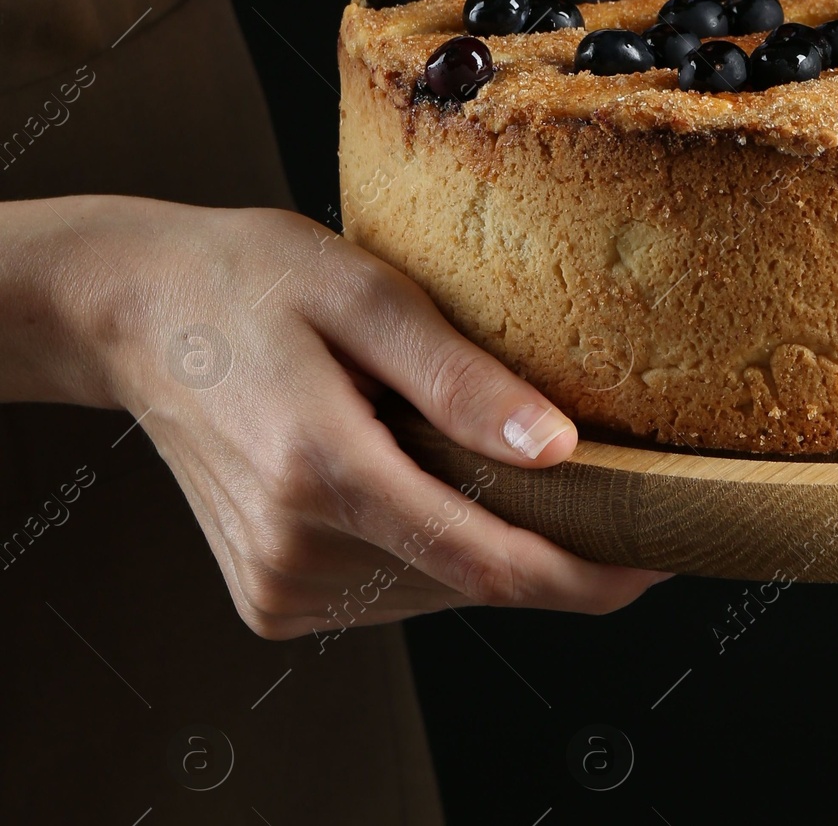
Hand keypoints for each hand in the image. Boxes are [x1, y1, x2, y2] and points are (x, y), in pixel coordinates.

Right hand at [27, 196, 667, 637]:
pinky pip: (396, 584)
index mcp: (321, 474)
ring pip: (439, 587)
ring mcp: (277, 584)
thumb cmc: (252, 281)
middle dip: (555, 542)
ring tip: (496, 448)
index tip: (665, 557)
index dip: (590, 575)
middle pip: (473, 579)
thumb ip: (461, 381)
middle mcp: (295, 552)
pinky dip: (438, 540)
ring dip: (491, 537)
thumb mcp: (367, 297)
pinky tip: (426, 468)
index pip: (489, 564)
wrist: (133, 312)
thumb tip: (560, 450)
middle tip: (616, 478)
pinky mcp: (271, 595)